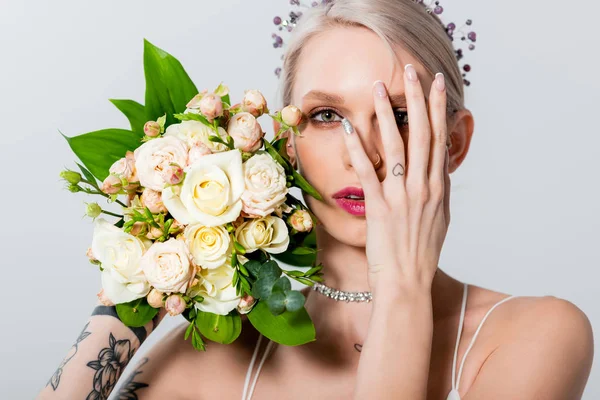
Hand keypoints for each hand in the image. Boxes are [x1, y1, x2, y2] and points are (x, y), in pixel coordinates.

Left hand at [341, 64, 450, 296]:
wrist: (408, 283)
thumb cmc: (421, 254)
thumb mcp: (439, 219)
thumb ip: (438, 191)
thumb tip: (437, 168)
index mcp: (438, 188)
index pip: (440, 140)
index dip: (439, 109)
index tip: (438, 84)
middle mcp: (423, 187)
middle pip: (421, 134)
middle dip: (418, 99)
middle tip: (412, 70)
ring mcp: (401, 196)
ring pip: (395, 146)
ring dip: (387, 114)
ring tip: (380, 87)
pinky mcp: (379, 207)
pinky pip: (367, 172)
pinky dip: (358, 149)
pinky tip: (350, 128)